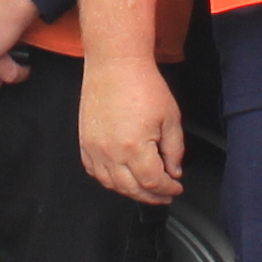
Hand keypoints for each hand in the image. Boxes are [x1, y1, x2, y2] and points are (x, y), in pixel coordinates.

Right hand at [79, 55, 188, 204]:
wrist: (115, 65)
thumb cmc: (143, 85)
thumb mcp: (171, 118)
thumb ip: (174, 149)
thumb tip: (173, 171)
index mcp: (135, 147)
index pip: (153, 182)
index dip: (167, 189)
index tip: (176, 188)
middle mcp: (111, 152)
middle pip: (131, 188)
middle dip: (151, 196)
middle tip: (164, 195)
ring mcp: (94, 148)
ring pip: (111, 184)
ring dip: (130, 191)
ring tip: (145, 189)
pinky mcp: (85, 142)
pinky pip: (94, 171)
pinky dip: (108, 179)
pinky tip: (121, 177)